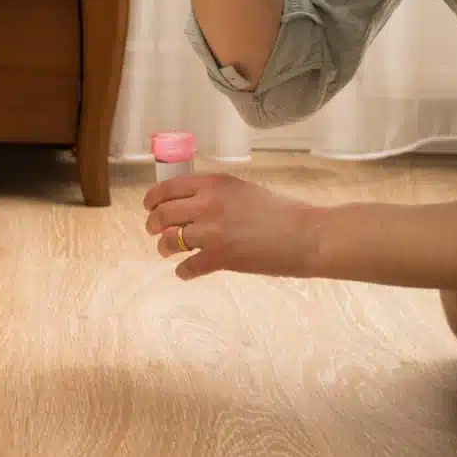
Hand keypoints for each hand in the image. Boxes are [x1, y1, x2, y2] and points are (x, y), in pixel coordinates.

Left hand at [144, 173, 324, 280]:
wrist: (307, 235)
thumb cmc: (283, 212)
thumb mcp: (243, 190)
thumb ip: (217, 194)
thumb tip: (193, 204)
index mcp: (213, 184)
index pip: (168, 188)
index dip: (153, 199)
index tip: (149, 206)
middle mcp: (207, 204)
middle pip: (163, 214)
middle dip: (153, 224)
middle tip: (153, 230)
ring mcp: (211, 232)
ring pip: (169, 240)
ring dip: (164, 247)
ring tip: (166, 250)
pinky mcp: (220, 258)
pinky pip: (188, 266)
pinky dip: (183, 271)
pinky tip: (185, 272)